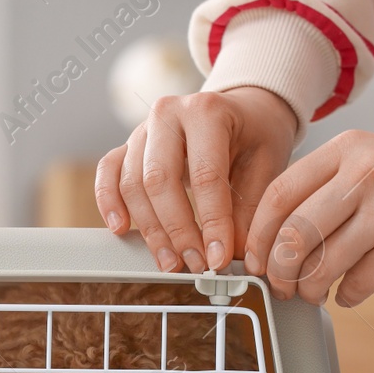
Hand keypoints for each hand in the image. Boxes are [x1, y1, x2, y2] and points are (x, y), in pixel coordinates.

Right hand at [96, 87, 296, 272]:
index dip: (211, 223)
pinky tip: (120, 229)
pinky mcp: (128, 145)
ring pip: (132, 184)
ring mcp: (143, 129)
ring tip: (170, 260)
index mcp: (207, 111)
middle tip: (195, 263)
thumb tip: (232, 256)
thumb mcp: (266, 165)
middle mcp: (168, 114)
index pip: (204, 175)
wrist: (241, 110)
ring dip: (150, 229)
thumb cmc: (254, 133)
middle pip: (159, 180)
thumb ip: (248, 210)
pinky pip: (108, 172)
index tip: (218, 258)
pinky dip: (109, 202)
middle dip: (177, 230)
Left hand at [244, 130, 373, 306]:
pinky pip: (355, 286)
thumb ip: (326, 185)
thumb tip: (274, 235)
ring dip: (309, 289)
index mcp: (349, 150)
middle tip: (281, 285)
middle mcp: (366, 177)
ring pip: (320, 266)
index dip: (258, 235)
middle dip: (278, 271)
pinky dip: (346, 296)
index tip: (254, 258)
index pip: (279, 194)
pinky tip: (351, 291)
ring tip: (314, 292)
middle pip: (294, 235)